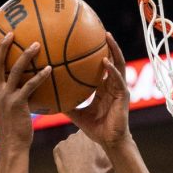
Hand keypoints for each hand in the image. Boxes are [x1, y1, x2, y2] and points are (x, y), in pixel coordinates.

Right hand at [0, 33, 51, 149]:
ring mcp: (6, 97)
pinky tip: (50, 68)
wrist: (12, 146)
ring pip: (14, 70)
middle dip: (2, 46)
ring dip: (25, 55)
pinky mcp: (18, 103)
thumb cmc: (12, 132)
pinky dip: (40, 76)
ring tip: (36, 44)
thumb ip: (8, 100)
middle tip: (10, 32)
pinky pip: (30, 85)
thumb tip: (20, 91)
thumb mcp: (5, 113)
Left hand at [53, 130, 113, 172]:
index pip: (90, 138)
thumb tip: (118, 147)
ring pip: (70, 148)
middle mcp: (78, 133)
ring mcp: (67, 140)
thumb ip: (112, 150)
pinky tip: (70, 169)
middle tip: (86, 163)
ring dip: (73, 155)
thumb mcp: (110, 159)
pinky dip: (64, 161)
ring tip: (78, 168)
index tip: (93, 157)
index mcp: (91, 134)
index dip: (91, 148)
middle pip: (79, 142)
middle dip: (82, 150)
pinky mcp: (58, 149)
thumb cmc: (100, 171)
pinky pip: (60, 154)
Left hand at [68, 33, 130, 149]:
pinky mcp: (123, 95)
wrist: (109, 142)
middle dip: (108, 45)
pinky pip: (118, 80)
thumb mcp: (77, 115)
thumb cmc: (96, 129)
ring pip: (119, 64)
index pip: (102, 67)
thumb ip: (66, 105)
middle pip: (113, 59)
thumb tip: (49, 100)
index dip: (98, 53)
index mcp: (103, 88)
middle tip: (101, 30)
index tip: (90, 40)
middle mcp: (113, 85)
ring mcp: (119, 88)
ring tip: (107, 37)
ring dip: (114, 50)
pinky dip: (112, 70)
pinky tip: (105, 63)